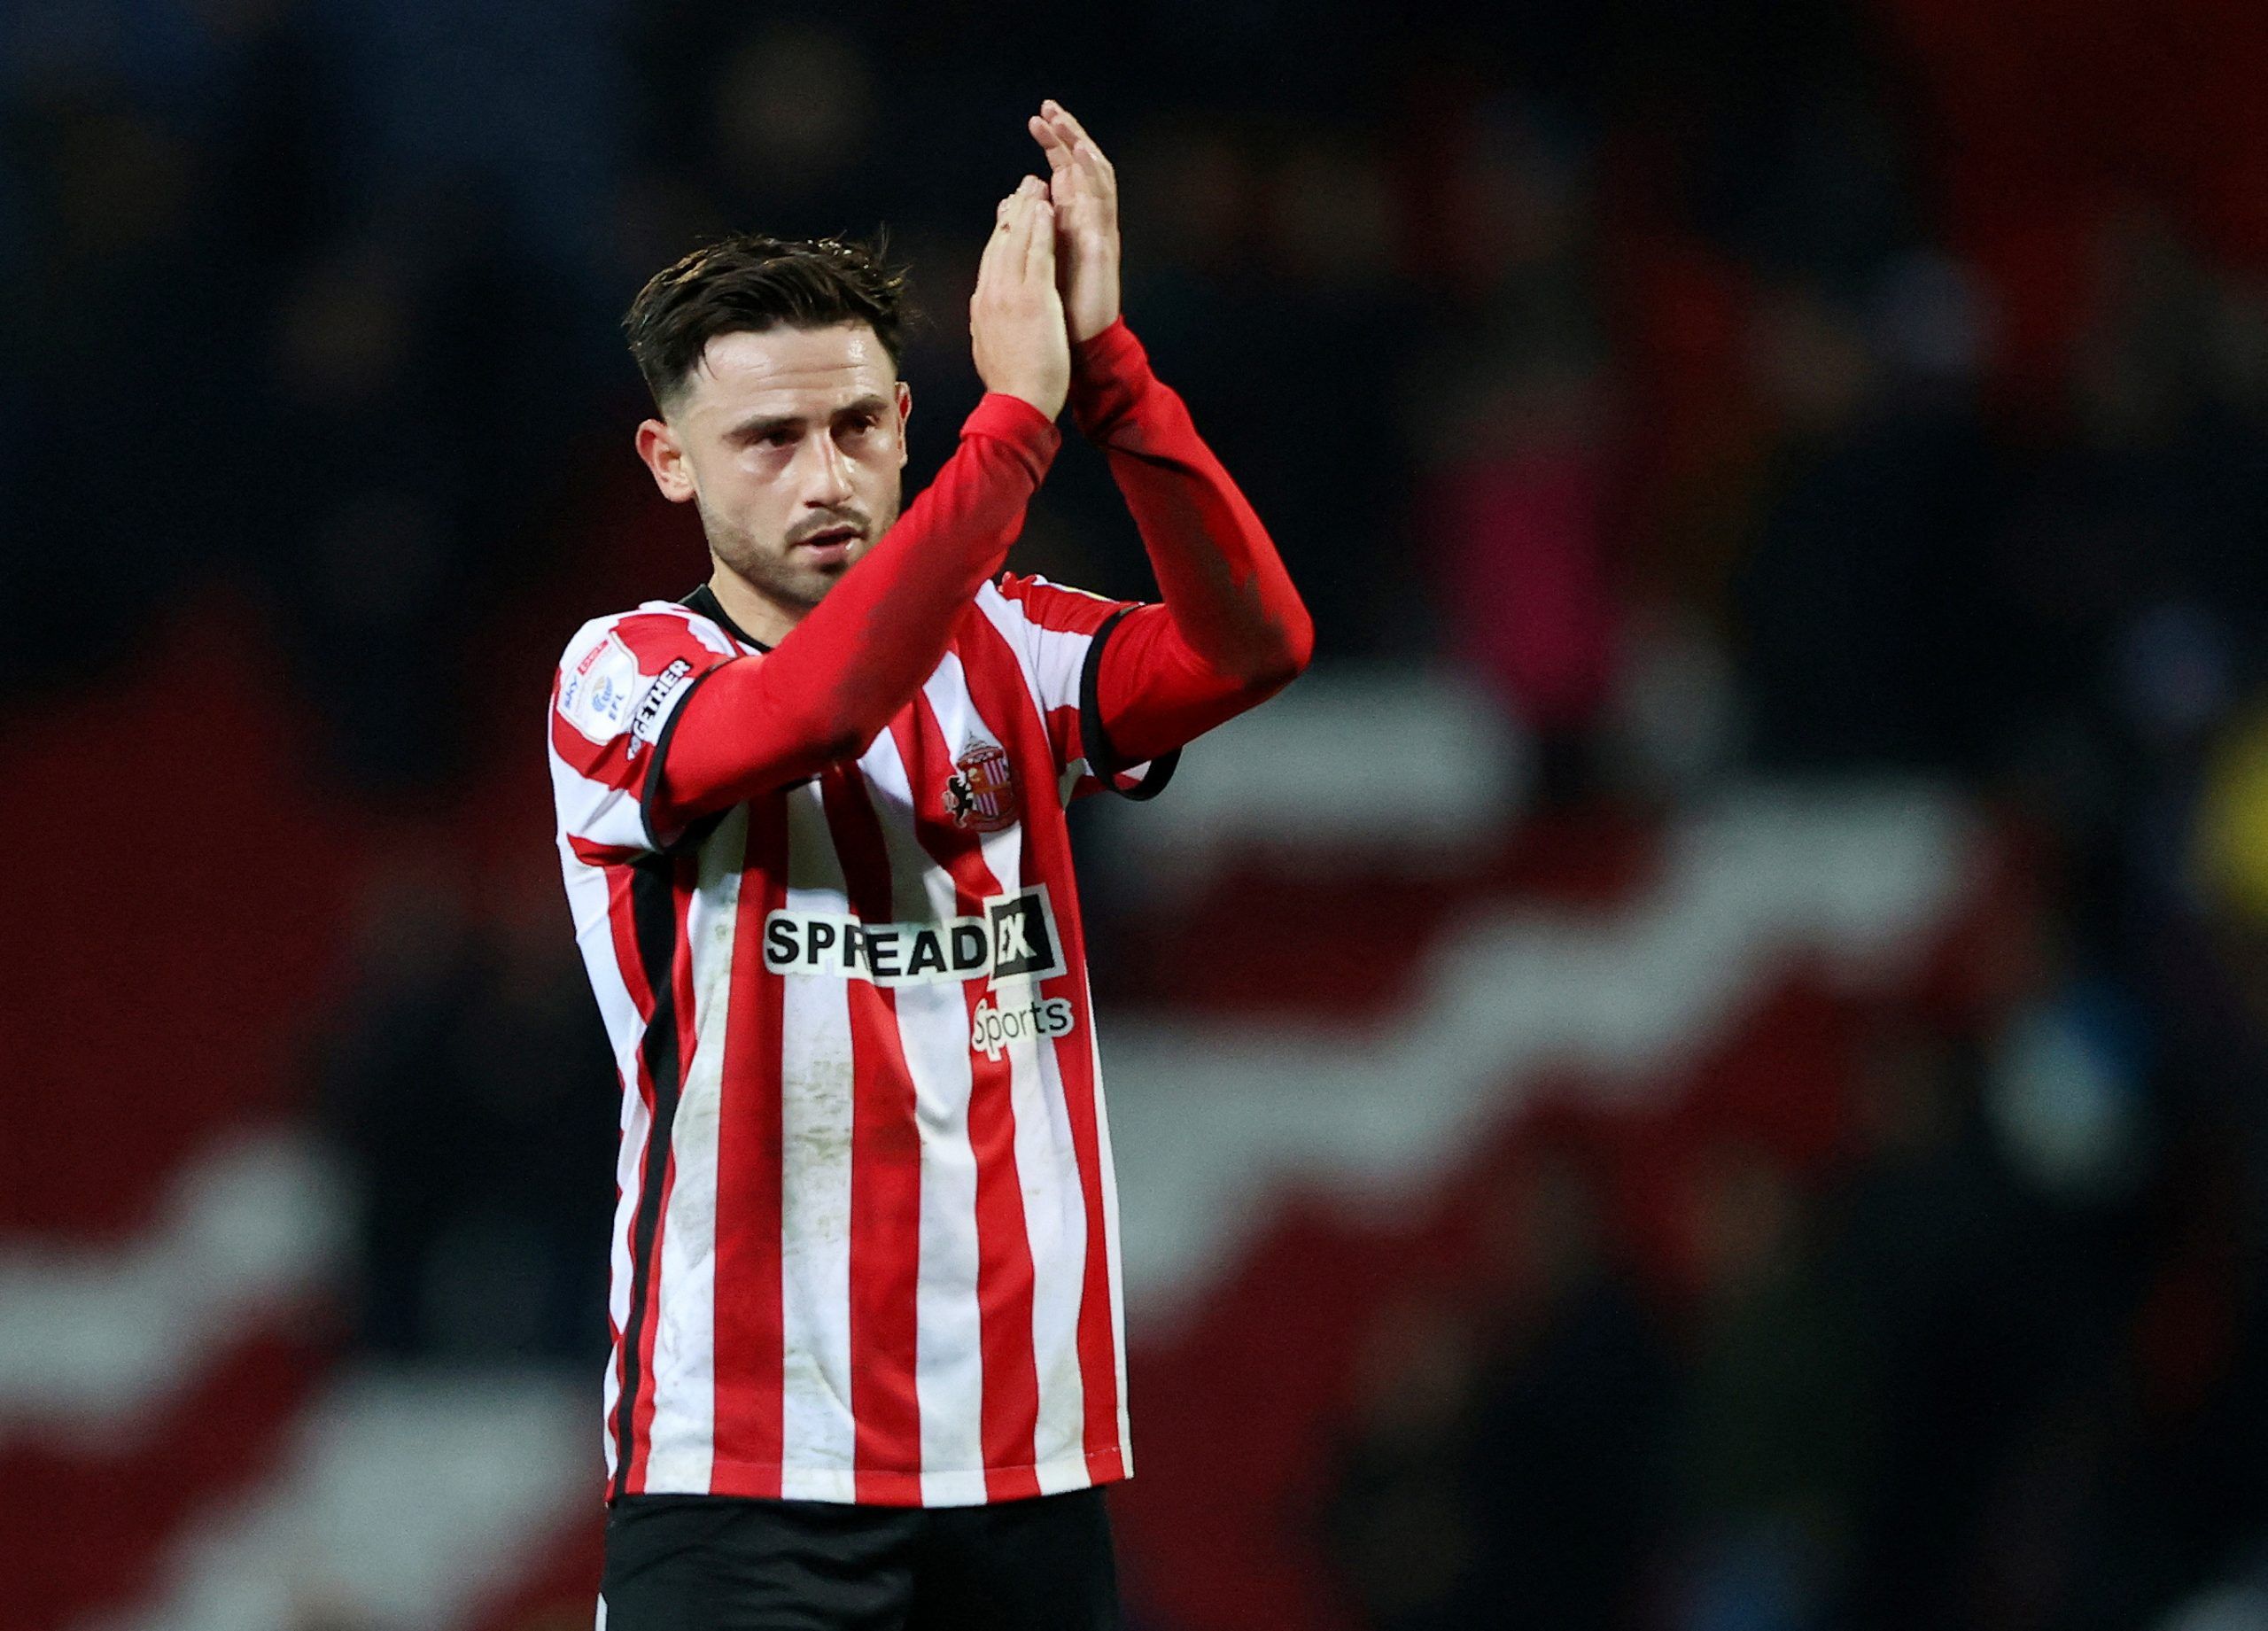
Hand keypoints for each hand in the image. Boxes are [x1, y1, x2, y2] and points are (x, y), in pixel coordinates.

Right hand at [970, 175, 1070, 419]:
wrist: (1017, 402)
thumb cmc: (1010, 383)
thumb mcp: (988, 346)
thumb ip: (985, 322)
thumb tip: (980, 309)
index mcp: (982, 305)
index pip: (990, 258)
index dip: (1000, 232)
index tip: (1008, 211)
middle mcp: (991, 293)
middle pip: (999, 242)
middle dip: (1012, 211)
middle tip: (1023, 186)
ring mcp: (1010, 293)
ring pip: (1016, 240)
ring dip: (1026, 208)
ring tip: (1036, 184)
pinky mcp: (1032, 298)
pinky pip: (1037, 253)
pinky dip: (1040, 227)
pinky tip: (1046, 207)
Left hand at [1028, 99, 1119, 343]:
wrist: (1077, 349)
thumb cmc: (1057, 312)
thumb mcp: (1034, 263)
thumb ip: (1027, 232)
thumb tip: (1009, 205)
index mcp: (1069, 224)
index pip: (1063, 172)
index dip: (1052, 145)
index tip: (1036, 119)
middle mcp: (1086, 222)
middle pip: (1080, 167)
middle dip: (1066, 136)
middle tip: (1048, 107)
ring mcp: (1098, 230)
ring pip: (1094, 176)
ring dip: (1079, 145)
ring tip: (1063, 119)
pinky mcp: (1104, 243)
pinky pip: (1102, 201)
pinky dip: (1092, 173)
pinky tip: (1080, 152)